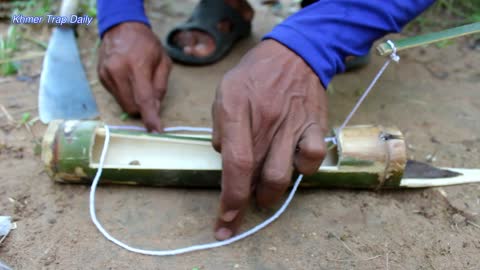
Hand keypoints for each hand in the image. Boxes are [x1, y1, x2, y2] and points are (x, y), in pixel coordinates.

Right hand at [98, 22, 171, 131]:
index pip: (143, 99)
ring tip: (138, 82)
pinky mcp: (101, 77)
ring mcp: (106, 75)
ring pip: (122, 104)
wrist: (121, 27)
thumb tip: (155, 109)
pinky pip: (116, 96)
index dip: (150, 117)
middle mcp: (117, 71)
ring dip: (133, 101)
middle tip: (149, 94)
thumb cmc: (146, 44)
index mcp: (136, 65)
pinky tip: (128, 79)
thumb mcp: (163, 61)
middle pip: (132, 107)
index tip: (156, 131)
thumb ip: (160, 86)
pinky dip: (125, 94)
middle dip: (143, 108)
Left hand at [212, 39, 328, 239]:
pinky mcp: (314, 125)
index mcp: (237, 110)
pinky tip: (294, 165)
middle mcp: (266, 120)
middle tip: (242, 203)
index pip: (235, 164)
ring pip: (283, 175)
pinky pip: (313, 159)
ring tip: (264, 193)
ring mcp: (293, 124)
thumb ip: (219, 128)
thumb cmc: (253, 76)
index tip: (226, 222)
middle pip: (258, 176)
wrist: (294, 54)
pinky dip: (303, 170)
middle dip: (248, 201)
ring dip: (271, 194)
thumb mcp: (224, 93)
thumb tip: (223, 158)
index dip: (231, 198)